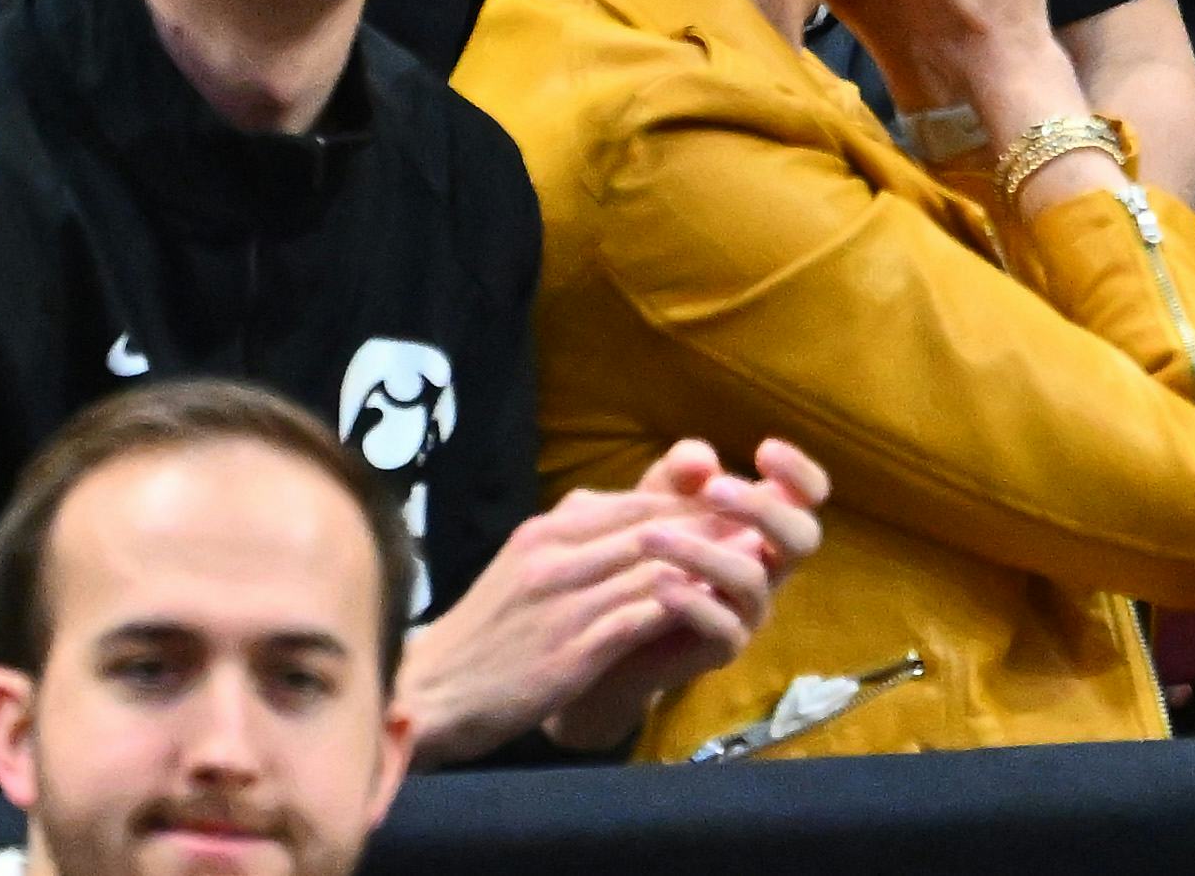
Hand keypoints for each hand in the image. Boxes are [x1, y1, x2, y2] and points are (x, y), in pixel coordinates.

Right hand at [400, 438, 827, 761]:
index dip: (691, 504)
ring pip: (653, 566)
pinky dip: (682, 609)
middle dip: (711, 525)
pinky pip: (638, 618)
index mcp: (547, 531)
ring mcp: (562, 601)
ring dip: (709, 562)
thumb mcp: (528, 567)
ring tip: (756, 562)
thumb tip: (636, 516)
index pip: (635, 503)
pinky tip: (715, 611)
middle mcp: (555, 555)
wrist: (430, 691)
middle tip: (764, 526)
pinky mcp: (570, 648)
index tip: (737, 506)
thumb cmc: (487, 635)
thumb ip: (579, 540)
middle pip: (652, 526)